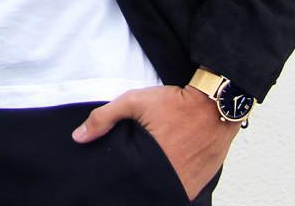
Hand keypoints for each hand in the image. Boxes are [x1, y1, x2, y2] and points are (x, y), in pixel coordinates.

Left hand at [71, 84, 240, 200]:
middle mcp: (172, 180)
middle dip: (137, 184)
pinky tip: (165, 170)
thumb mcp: (135, 101)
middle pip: (146, 190)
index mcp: (152, 163)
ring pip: (164, 193)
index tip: (114, 177)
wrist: (216, 102)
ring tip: (148, 171)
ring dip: (154, 185)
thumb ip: (104, 117)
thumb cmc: (175, 102)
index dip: (120, 182)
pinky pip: (181, 192)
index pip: (128, 184)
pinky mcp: (200, 183)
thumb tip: (78, 137)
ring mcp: (188, 185)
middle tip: (133, 171)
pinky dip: (171, 185)